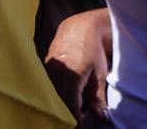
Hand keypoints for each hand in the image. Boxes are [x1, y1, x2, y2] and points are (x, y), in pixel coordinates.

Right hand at [44, 8, 111, 126]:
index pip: (70, 107)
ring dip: (65, 102)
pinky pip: (51, 85)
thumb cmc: (92, 50)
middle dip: (71, 112)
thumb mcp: (99, 75)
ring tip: (78, 107)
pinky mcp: (45, 67)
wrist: (79, 28)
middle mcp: (56, 74)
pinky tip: (69, 95)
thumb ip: (97, 97)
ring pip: (54, 94)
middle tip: (82, 119)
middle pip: (61, 102)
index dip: (77, 120)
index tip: (83, 127)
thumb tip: (101, 117)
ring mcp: (48, 69)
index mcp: (71, 77)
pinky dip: (59, 93)